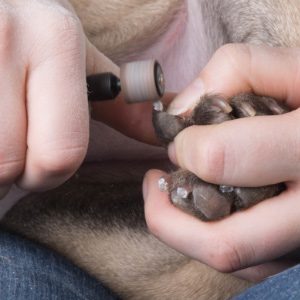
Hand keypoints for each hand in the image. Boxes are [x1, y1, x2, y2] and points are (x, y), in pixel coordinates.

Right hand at [0, 0, 121, 197]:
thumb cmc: (30, 30)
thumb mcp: (77, 59)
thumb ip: (124, 104)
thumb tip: (162, 134)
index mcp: (52, 41)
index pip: (61, 153)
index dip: (50, 173)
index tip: (41, 164)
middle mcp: (1, 38)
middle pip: (6, 165)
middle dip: (10, 173)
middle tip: (9, 148)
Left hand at [143, 44, 299, 280]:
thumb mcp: (297, 68)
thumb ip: (236, 70)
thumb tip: (182, 107)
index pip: (222, 160)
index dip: (187, 148)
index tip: (180, 137)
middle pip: (224, 244)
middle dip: (167, 219)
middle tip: (153, 185)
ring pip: (237, 262)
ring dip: (189, 234)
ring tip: (174, 197)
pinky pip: (254, 262)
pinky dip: (219, 238)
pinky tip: (209, 207)